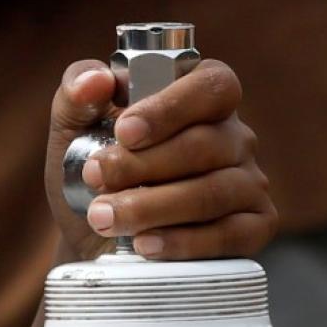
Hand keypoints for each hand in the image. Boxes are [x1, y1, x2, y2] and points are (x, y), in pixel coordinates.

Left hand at [42, 57, 274, 261]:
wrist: (93, 238)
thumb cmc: (93, 174)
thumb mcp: (73, 128)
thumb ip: (77, 91)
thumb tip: (94, 81)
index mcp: (201, 98)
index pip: (213, 85)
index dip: (171, 107)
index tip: (124, 132)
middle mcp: (234, 137)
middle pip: (205, 144)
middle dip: (143, 165)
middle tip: (96, 179)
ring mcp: (249, 183)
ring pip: (213, 192)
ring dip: (153, 207)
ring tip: (105, 217)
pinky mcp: (253, 227)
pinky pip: (230, 234)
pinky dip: (183, 242)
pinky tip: (145, 245)